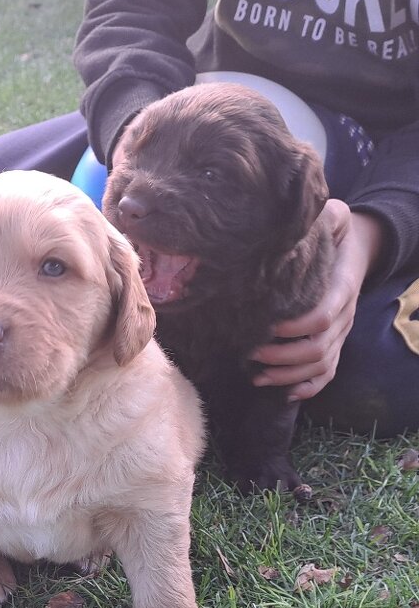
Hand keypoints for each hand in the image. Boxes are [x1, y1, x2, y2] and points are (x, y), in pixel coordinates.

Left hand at [250, 200, 382, 401]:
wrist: (357, 250)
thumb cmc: (335, 236)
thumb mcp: (334, 218)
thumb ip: (325, 216)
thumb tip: (306, 213)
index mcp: (341, 288)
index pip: (322, 316)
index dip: (296, 326)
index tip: (267, 326)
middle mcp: (344, 316)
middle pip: (318, 347)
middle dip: (282, 356)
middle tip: (250, 353)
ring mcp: (340, 333)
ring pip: (321, 365)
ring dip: (288, 375)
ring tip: (256, 376)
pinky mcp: (334, 344)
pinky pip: (328, 374)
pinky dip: (308, 388)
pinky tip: (284, 394)